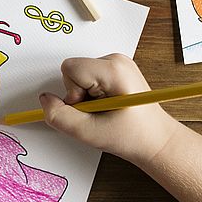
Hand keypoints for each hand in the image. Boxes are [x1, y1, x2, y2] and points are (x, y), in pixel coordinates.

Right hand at [39, 54, 178, 164]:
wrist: (156, 141)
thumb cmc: (131, 137)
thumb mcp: (89, 133)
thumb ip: (59, 116)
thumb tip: (44, 100)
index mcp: (114, 69)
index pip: (70, 69)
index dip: (72, 94)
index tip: (90, 109)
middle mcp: (116, 60)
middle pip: (74, 71)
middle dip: (79, 95)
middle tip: (99, 113)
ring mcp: (117, 63)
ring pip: (79, 76)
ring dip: (85, 96)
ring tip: (105, 111)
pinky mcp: (116, 69)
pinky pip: (88, 78)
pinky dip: (92, 94)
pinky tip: (108, 106)